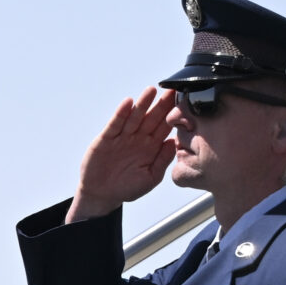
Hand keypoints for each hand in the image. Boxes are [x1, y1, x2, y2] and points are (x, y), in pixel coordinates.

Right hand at [67, 88, 176, 222]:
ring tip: (151, 90)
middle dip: (162, 104)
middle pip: (152, 117)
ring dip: (143, 104)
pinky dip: (121, 113)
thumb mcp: (150, 178)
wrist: (101, 195)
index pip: (165, 126)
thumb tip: (174, 143)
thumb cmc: (127, 188)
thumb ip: (162, 160)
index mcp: (152, 146)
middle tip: (172, 89)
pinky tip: (128, 103)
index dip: (174, 114)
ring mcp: (122, 137)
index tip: (184, 101)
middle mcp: (138, 138)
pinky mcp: (106, 139)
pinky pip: (115, 124)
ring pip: (134, 117)